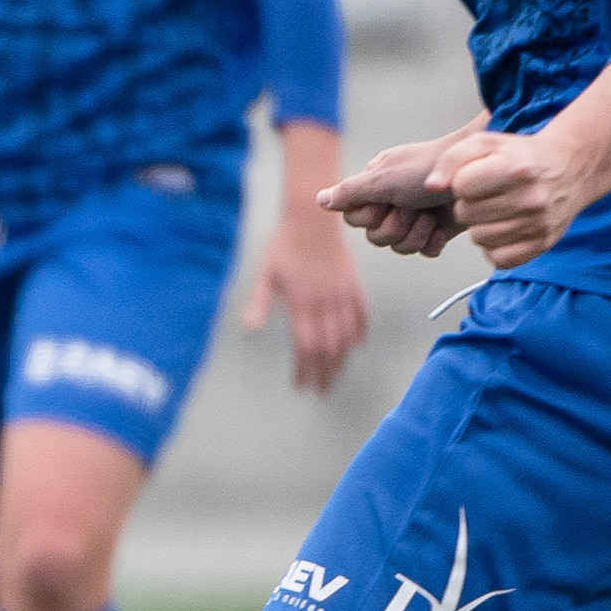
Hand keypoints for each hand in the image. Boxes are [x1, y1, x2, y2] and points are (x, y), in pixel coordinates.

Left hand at [243, 201, 366, 389]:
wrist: (313, 219)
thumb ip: (260, 302)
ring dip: (342, 360)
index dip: (305, 370)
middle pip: (329, 349)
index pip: (306, 347)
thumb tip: (249, 327)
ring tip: (336, 375)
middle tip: (321, 391)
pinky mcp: (354, 286)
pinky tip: (356, 346)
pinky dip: (360, 333)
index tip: (301, 386)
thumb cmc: (285, 245)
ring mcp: (342, 295)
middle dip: (325, 373)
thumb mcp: (267, 274)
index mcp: (302, 304)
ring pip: (347, 337)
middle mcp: (325, 303)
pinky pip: (361, 315)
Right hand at [319, 117, 487, 256]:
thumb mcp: (383, 179)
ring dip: (415, 234)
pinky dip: (432, 242)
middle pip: (376, 238)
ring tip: (429, 216)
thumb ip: (350, 192)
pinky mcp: (437, 230)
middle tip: (411, 208)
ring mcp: (415, 217)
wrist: (474, 173)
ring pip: (400, 248)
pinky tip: (440, 227)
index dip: (370, 217)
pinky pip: (424, 252)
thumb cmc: (427, 169)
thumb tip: (319, 200)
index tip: (387, 201)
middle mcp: (392, 201)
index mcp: (375, 186)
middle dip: (395, 226)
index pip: (353, 219)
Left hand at [432, 126, 601, 268]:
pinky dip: (495, 247)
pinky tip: (503, 228)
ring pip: (479, 239)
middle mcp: (530, 198)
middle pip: (466, 215)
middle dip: (469, 204)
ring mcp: (538, 225)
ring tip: (496, 210)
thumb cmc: (520, 157)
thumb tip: (432, 186)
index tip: (476, 177)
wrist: (566, 169)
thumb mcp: (485, 143)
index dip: (462, 182)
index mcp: (515, 168)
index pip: (460, 186)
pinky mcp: (541, 245)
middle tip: (486, 195)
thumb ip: (451, 159)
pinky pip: (498, 259)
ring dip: (480, 226)